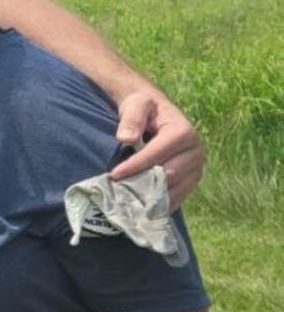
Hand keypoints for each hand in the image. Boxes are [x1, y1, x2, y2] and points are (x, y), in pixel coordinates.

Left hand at [110, 91, 204, 206]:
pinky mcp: (192, 178)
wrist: (155, 111)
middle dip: (144, 184)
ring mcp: (196, 166)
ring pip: (176, 189)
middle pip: (169, 175)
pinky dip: (162, 203)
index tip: (114, 175)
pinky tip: (143, 207)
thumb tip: (125, 138)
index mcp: (183, 132)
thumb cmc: (144, 107)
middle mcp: (195, 151)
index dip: (135, 166)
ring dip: (153, 198)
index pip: (157, 154)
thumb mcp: (136, 104)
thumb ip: (131, 118)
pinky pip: (180, 195)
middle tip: (120, 192)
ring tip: (130, 202)